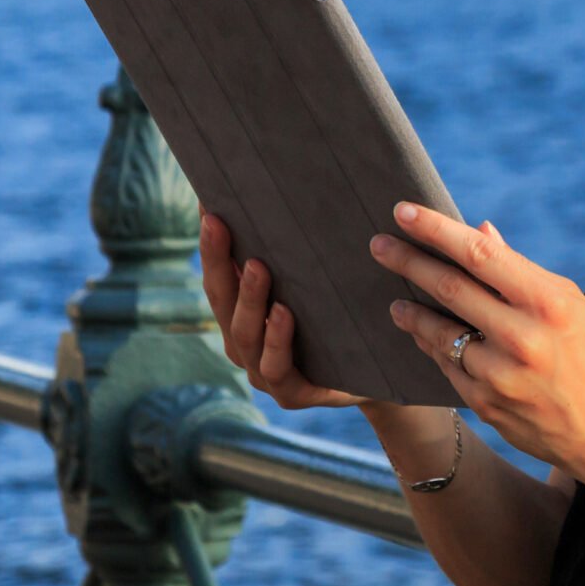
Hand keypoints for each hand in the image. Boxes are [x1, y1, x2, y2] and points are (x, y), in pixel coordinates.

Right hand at [197, 211, 359, 409]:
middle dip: (217, 261)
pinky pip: (277, 366)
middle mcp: (243, 342)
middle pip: (221, 300)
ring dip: (249, 298)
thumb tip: (281, 192)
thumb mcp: (315, 285)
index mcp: (240, 314)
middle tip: (218, 224)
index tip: (207, 207)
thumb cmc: (337, 321)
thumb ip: (294, 255)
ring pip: (245, 334)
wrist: (376, 376)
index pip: (217, 275)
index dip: (209, 244)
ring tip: (257, 267)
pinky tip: (284, 314)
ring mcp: (262, 371)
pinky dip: (278, 339)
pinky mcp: (290, 393)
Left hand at [368, 202, 584, 475]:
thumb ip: (519, 270)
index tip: (403, 212)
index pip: (481, 254)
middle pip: (450, 288)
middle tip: (378, 245)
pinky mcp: (484, 403)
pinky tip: (421, 334)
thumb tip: (480, 230)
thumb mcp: (568, 303)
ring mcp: (500, 374)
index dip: (437, 230)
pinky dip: (431, 345)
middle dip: (408, 262)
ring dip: (411, 312)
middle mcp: (523, 337)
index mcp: (548, 302)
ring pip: (440, 331)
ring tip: (395, 299)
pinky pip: (447, 364)